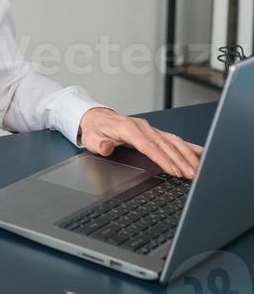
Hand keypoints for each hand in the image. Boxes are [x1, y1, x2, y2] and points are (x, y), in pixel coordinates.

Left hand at [77, 107, 203, 179]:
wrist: (97, 118)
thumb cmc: (96, 130)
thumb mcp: (92, 138)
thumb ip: (100, 144)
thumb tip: (106, 146)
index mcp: (128, 128)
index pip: (149, 146)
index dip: (162, 158)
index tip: (174, 170)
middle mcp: (143, 127)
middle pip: (165, 145)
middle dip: (180, 161)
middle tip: (192, 175)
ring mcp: (151, 129)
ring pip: (174, 142)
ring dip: (187, 156)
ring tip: (198, 170)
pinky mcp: (155, 133)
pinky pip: (175, 139)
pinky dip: (189, 147)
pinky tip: (200, 154)